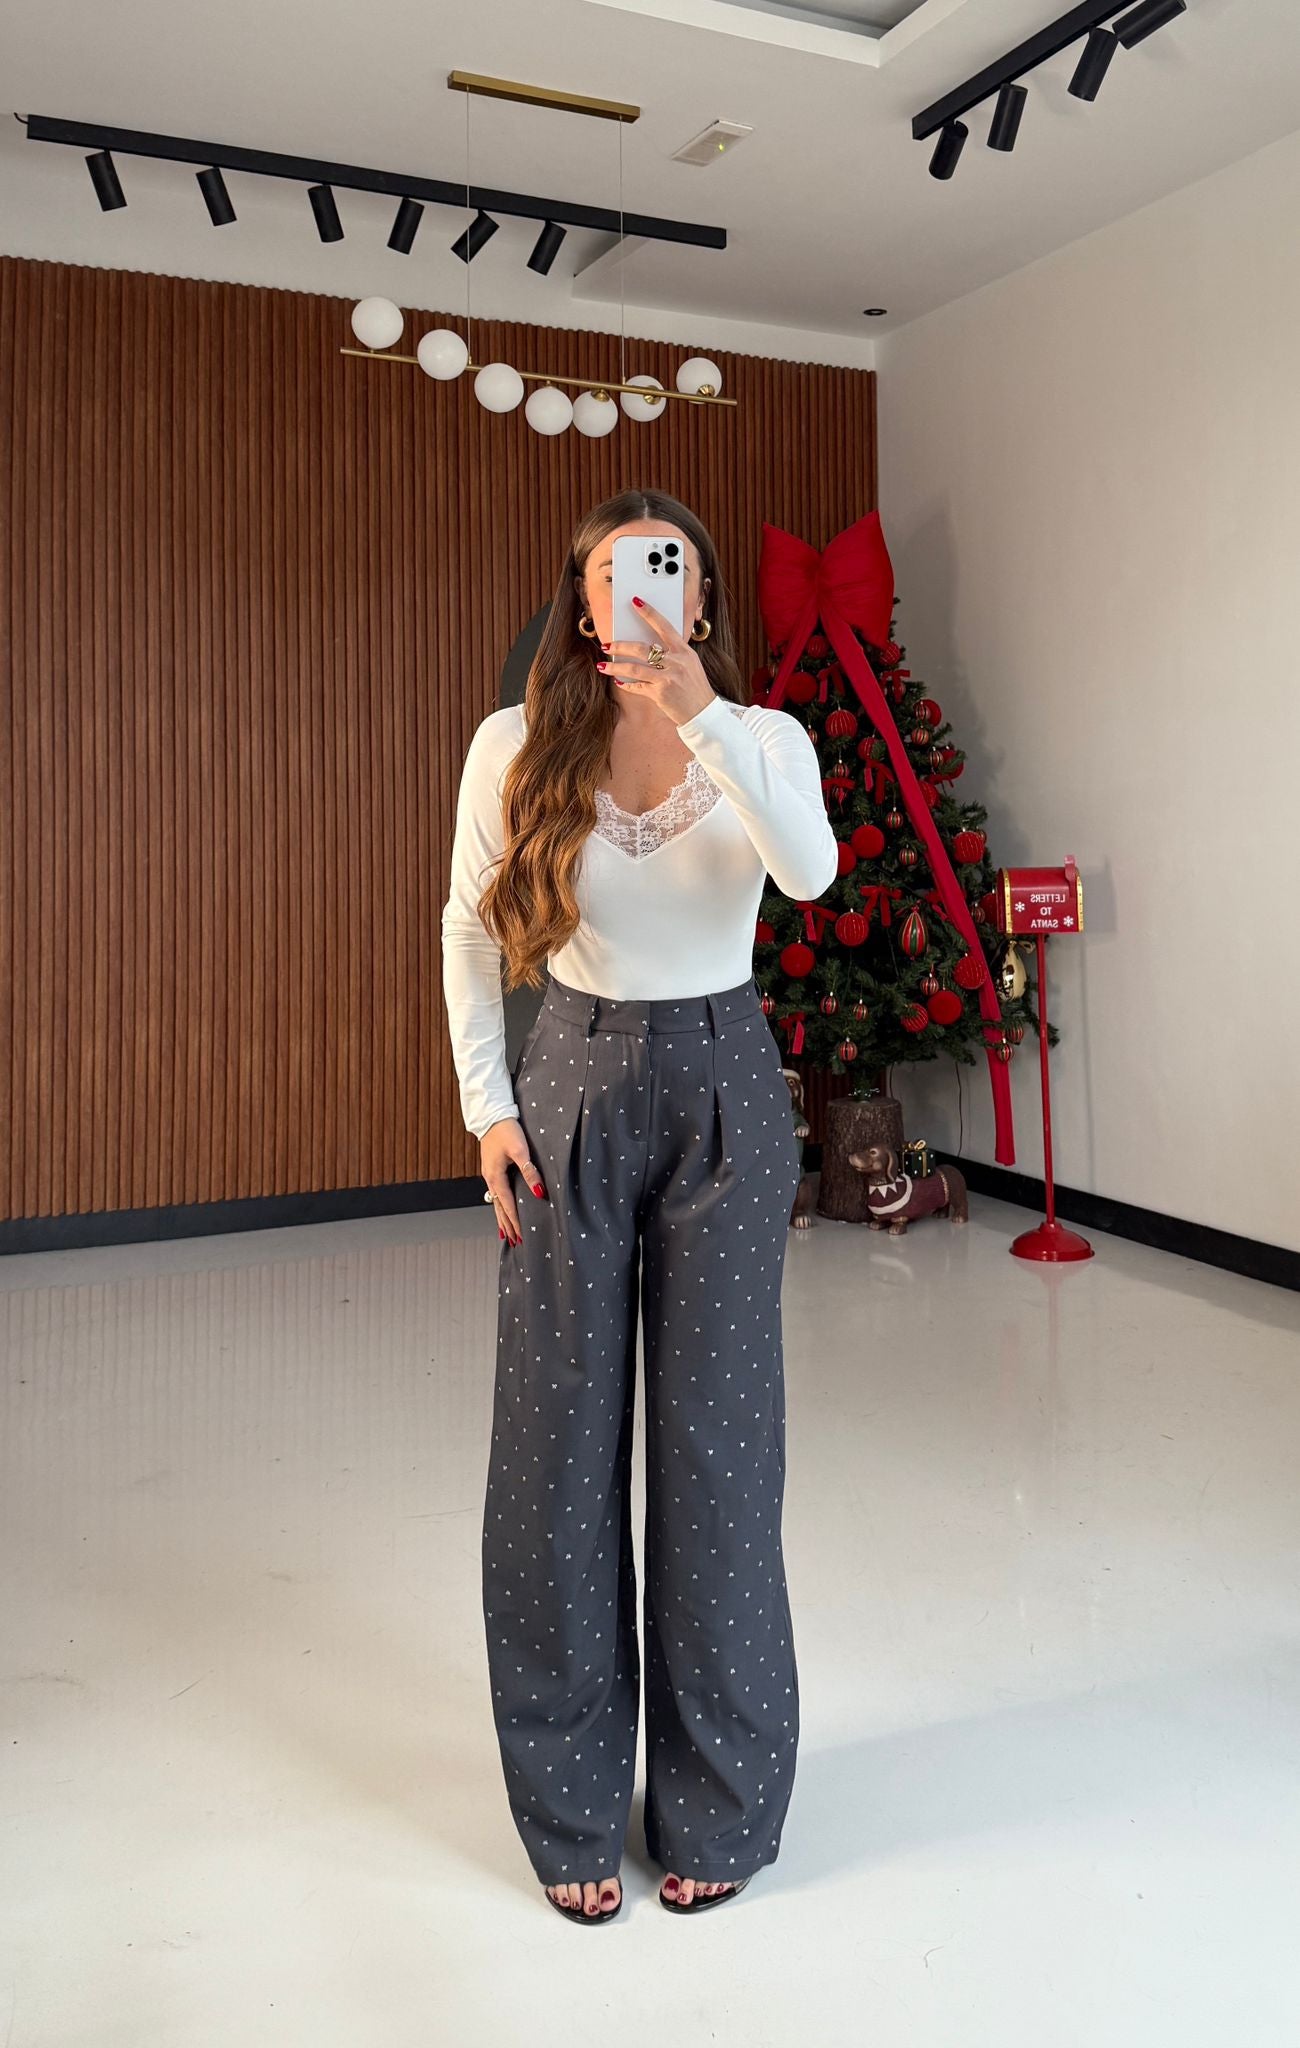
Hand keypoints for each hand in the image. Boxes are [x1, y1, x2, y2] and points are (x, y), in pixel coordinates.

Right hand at [480, 1117, 546, 1246]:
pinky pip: (496, 1193)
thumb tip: (539, 1192)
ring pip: (496, 1202)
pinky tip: (503, 1208)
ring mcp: (490, 1174)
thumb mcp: (521, 1150)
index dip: (516, 1221)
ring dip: (502, 1217)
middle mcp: (490, 1179)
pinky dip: (500, 1205)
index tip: (522, 1236)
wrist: (491, 1115)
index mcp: (495, 1177)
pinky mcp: (492, 1168)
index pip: (508, 1205)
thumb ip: (530, 1172)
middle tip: (515, 1241)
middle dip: (508, 1224)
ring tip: (506, 1233)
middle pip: (499, 1207)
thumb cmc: (506, 1130)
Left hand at [598, 596, 714, 726]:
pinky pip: (637, 686)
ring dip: (615, 667)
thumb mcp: (689, 664)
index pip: (664, 626)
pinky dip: (626, 685)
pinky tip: (618, 682)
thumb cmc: (695, 687)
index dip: (649, 613)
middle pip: (642, 648)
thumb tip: (647, 647)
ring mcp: (668, 678)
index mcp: (684, 651)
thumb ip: (672, 654)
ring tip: (602, 666)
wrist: (703, 712)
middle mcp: (676, 662)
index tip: (635, 602)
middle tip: (606, 645)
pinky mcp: (660, 693)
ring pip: (634, 668)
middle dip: (621, 646)